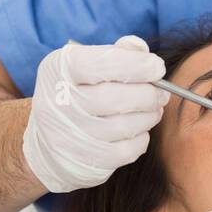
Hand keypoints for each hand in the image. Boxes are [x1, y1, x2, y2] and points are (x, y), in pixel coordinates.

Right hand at [23, 35, 168, 192]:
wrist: (49, 140)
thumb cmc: (79, 93)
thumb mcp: (88, 65)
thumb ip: (116, 53)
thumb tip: (140, 49)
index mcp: (58, 70)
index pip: (100, 64)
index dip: (136, 65)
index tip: (157, 67)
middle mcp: (57, 103)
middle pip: (115, 98)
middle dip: (149, 94)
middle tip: (162, 93)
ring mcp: (68, 137)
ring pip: (125, 126)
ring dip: (149, 116)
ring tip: (153, 109)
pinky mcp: (83, 162)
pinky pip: (127, 150)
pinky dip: (141, 138)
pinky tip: (137, 130)